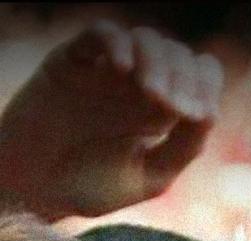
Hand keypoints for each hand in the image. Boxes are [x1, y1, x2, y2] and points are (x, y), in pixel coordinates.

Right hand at [0, 22, 221, 218]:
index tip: (196, 114)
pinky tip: (124, 69)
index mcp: (161, 111)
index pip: (200, 75)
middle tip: (172, 108)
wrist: (35, 188)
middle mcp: (138, 85)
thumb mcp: (148, 178)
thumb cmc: (89, 187)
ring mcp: (107, 70)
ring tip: (152, 95)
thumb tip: (207, 112)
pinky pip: (101, 34)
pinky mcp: (74, 61)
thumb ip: (183, 149)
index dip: (205, 85)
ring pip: (146, 39)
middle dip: (183, 77)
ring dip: (158, 61)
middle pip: (178, 55)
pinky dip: (118, 44)